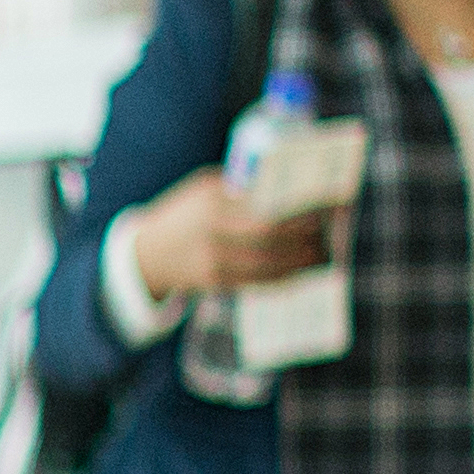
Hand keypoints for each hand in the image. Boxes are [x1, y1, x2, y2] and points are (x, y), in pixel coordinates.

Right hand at [121, 174, 335, 297]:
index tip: (323, 208)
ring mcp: (213, 262)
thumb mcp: (206, 189)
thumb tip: (291, 196)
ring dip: (301, 261)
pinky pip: (259, 282)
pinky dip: (285, 277)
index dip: (299, 212)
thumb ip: (243, 191)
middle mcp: (212, 234)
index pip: (266, 209)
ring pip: (269, 265)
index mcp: (212, 203)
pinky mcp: (216, 284)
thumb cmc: (186, 213)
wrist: (147, 254)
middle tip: (326, 233)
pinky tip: (300, 270)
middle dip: (305, 237)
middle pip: (272, 239)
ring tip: (321, 254)